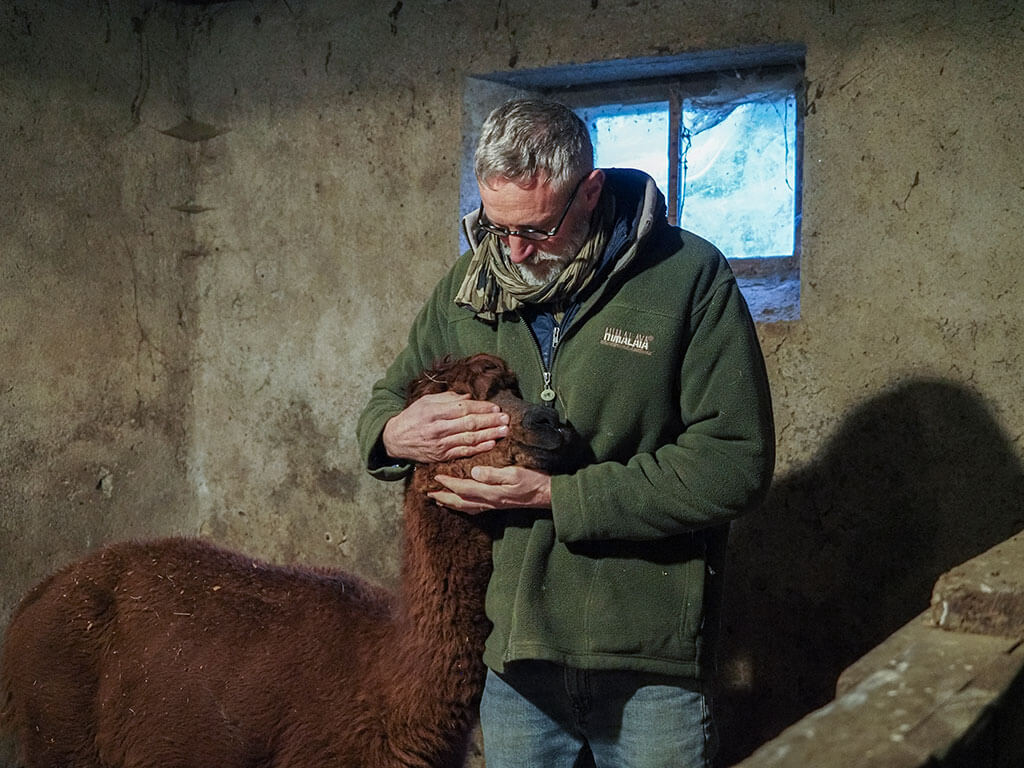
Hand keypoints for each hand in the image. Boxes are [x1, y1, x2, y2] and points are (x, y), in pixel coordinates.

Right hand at [382, 391, 509, 463]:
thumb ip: (447, 398)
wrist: (395, 439)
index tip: (496, 407)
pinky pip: (463, 452)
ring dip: (489, 435)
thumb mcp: (426, 401)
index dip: (481, 408)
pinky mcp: (441, 457)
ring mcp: (439, 444)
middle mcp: (436, 429)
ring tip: (504, 431)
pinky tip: (491, 444)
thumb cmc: (413, 417)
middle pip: (469, 424)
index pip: (462, 409)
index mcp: (433, 412)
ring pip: (469, 439)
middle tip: (506, 419)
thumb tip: (469, 397)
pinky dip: (478, 449)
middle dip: (490, 421)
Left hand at [429, 466, 552, 513]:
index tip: (435, 476)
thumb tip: (474, 472)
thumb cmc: (534, 482)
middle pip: (460, 501)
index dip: (448, 483)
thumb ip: (494, 474)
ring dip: (450, 503)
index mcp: (491, 492)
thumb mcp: (515, 473)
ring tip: (438, 499)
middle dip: (443, 496)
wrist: (548, 495)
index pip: (463, 488)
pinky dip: (463, 506)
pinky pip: (475, 509)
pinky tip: (461, 504)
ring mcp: (493, 505)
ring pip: (465, 507)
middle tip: (428, 493)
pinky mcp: (498, 505)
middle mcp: (489, 501)